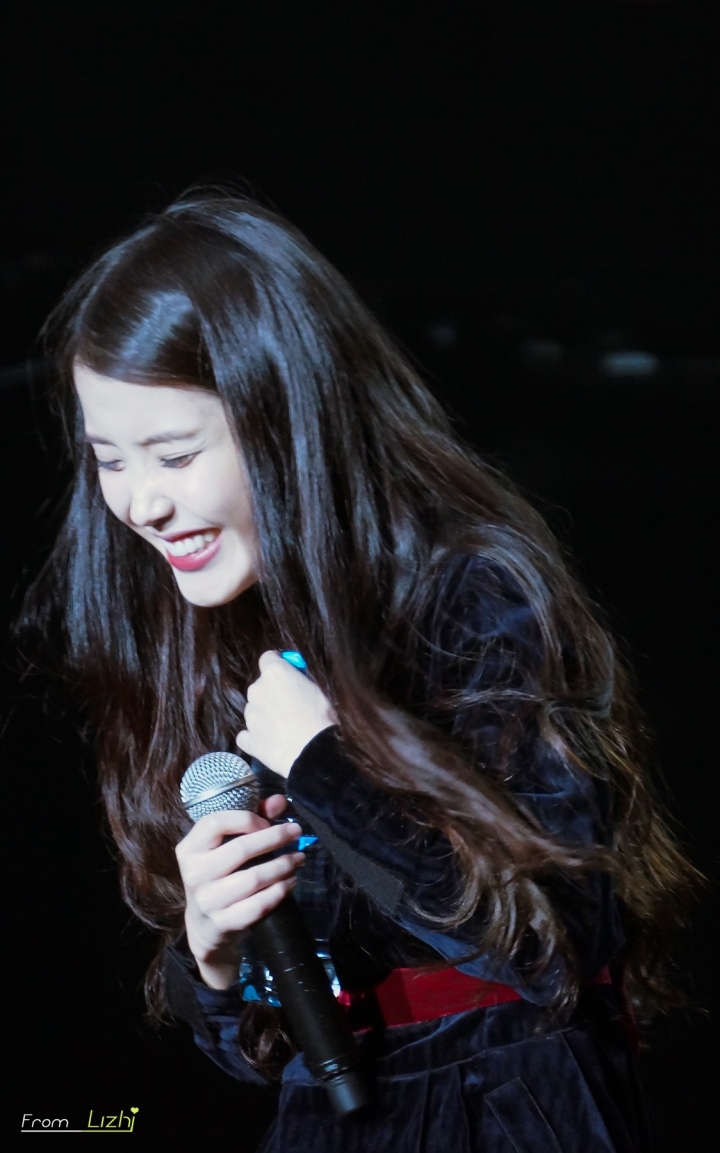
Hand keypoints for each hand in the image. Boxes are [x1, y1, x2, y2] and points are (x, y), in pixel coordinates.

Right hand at [175, 794, 304, 988]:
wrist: (204, 925)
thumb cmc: (219, 874)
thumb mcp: (225, 846)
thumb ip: (252, 820)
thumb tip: (279, 801)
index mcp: (189, 848)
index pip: (216, 822)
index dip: (247, 819)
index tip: (268, 822)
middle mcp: (193, 873)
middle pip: (240, 848)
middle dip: (275, 838)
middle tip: (296, 833)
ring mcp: (207, 901)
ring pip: (254, 878)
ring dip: (283, 866)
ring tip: (298, 858)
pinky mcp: (222, 923)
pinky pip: (258, 905)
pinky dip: (279, 891)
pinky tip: (290, 882)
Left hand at [236, 650, 336, 777]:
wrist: (313, 752)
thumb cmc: (321, 716)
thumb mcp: (317, 689)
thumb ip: (298, 680)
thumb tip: (293, 679)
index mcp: (274, 673)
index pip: (268, 658)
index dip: (278, 664)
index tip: (286, 672)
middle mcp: (256, 690)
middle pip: (260, 686)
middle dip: (271, 692)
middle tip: (289, 705)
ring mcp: (249, 715)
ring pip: (254, 710)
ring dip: (264, 714)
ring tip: (283, 728)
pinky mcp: (248, 739)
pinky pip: (247, 734)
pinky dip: (256, 736)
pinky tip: (270, 741)